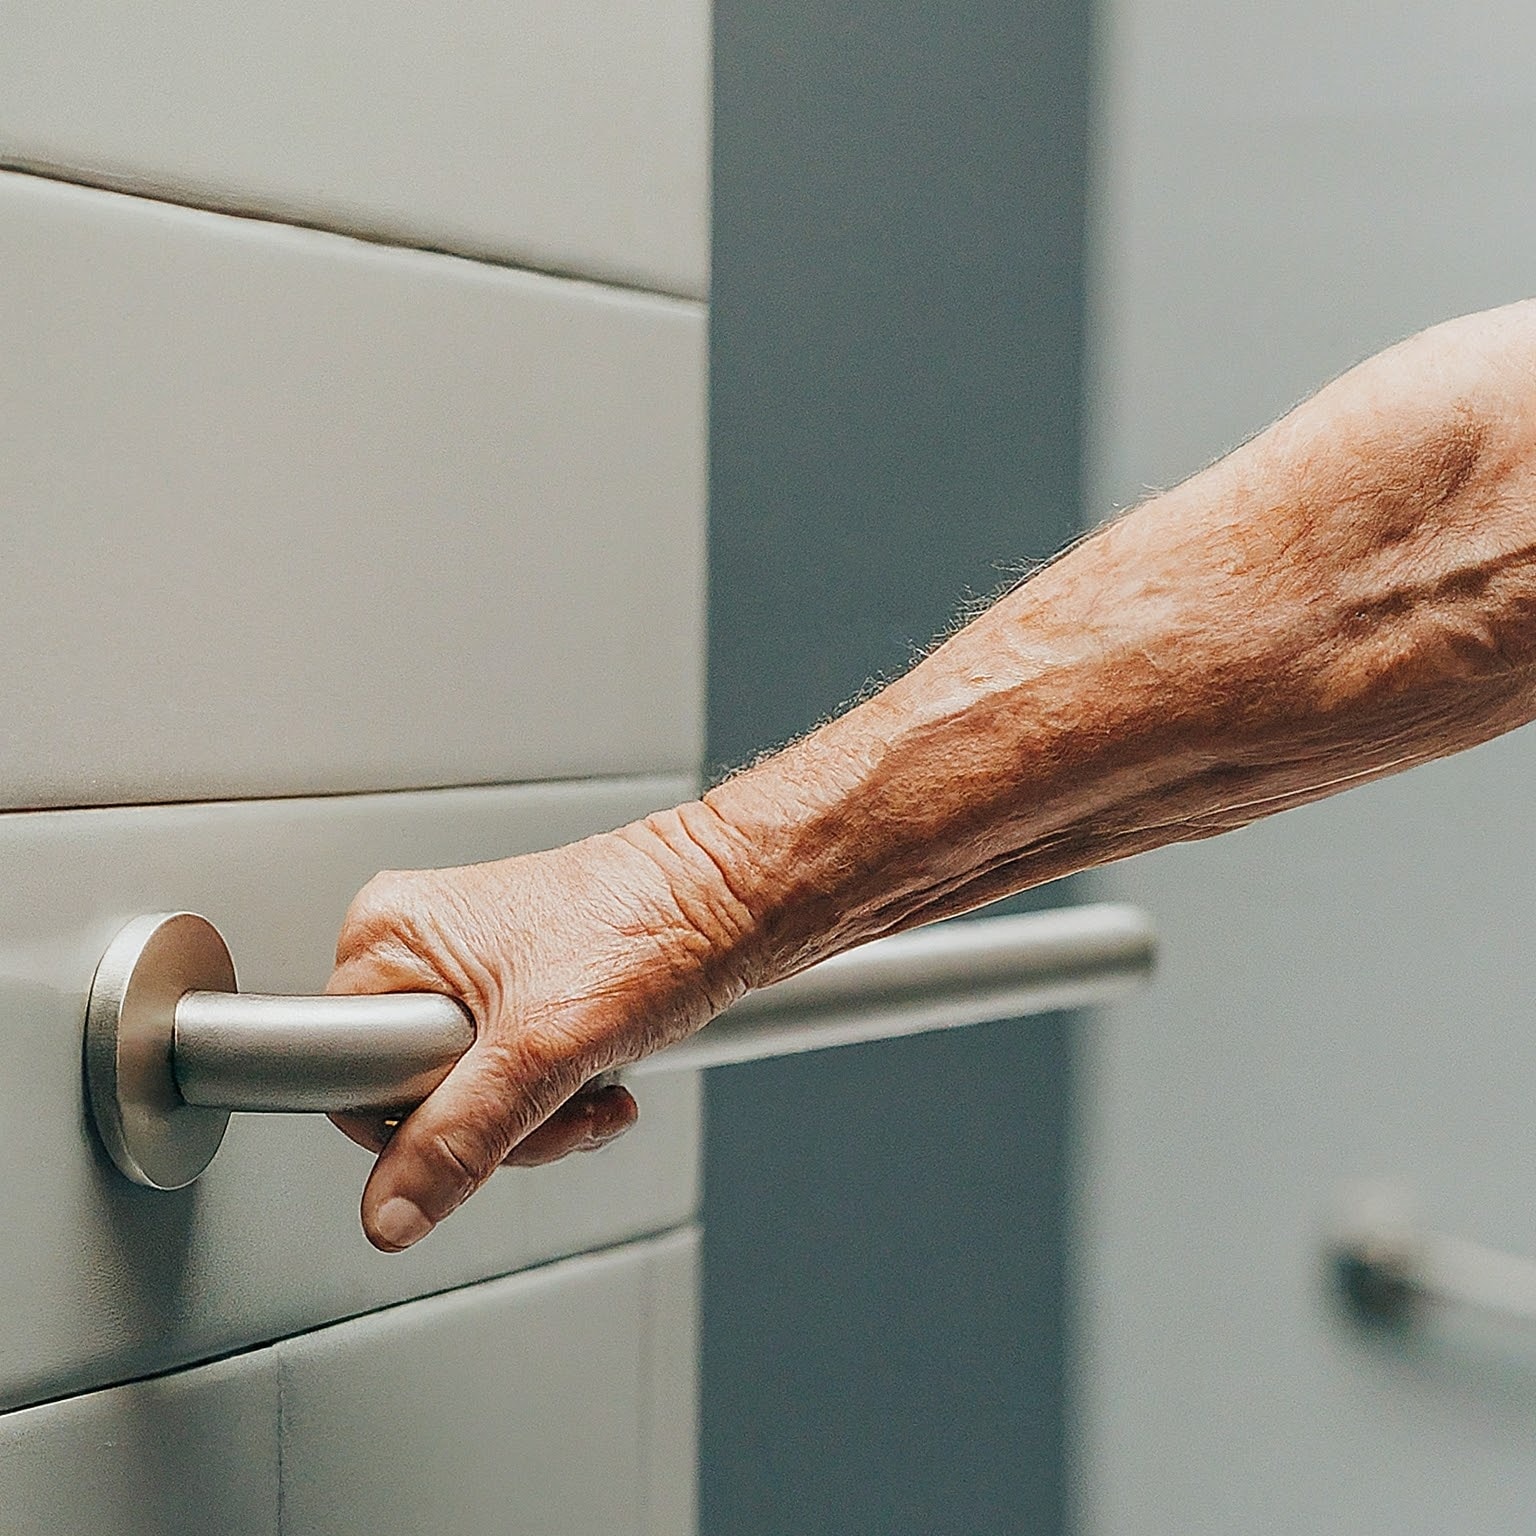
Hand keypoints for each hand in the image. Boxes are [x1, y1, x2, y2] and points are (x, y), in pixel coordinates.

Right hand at [327, 814, 754, 1251]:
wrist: (734, 902)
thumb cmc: (653, 928)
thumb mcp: (543, 1050)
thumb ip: (461, 1135)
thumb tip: (394, 1211)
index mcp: (391, 933)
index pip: (347, 1074)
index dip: (415, 1117)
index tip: (479, 1109)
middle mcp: (421, 943)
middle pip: (411, 1094)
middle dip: (493, 1125)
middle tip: (553, 1099)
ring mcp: (470, 967)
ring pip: (468, 1096)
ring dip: (537, 1117)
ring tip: (591, 1082)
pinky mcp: (517, 988)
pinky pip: (508, 1077)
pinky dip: (557, 1095)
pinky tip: (601, 1076)